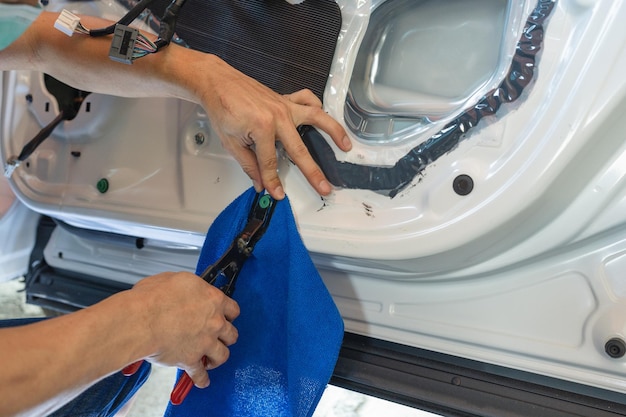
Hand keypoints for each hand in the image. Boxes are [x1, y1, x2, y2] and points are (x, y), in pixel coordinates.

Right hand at [130, 272, 239, 387]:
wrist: (140, 321)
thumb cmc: (152, 298)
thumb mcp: (175, 279)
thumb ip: (188, 288)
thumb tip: (186, 290)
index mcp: (213, 300)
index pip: (233, 309)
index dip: (228, 314)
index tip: (225, 317)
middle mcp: (214, 322)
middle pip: (231, 333)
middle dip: (225, 336)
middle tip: (219, 337)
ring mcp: (205, 342)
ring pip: (222, 355)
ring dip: (217, 358)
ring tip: (211, 359)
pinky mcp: (191, 360)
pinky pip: (200, 374)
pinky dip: (200, 379)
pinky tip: (201, 381)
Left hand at [197, 57, 351, 199]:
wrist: (218, 83)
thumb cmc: (222, 108)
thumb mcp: (231, 142)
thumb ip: (249, 165)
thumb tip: (262, 183)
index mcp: (262, 127)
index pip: (270, 162)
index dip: (273, 181)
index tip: (277, 194)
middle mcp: (278, 115)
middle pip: (299, 149)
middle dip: (312, 171)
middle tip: (325, 187)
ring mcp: (285, 105)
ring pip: (316, 117)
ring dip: (334, 131)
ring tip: (346, 146)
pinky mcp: (286, 99)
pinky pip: (308, 99)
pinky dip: (318, 107)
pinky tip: (324, 117)